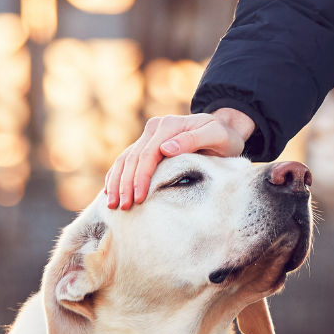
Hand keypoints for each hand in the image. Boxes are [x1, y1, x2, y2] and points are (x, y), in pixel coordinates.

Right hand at [105, 107, 255, 208]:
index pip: (148, 155)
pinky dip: (117, 175)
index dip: (141, 178)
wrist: (223, 128)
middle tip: (122, 207)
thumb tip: (166, 148)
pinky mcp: (147, 144)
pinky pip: (127, 159)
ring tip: (112, 204)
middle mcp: (155, 128)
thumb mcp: (215, 136)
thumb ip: (192, 140)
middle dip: (125, 184)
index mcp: (168, 126)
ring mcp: (149, 135)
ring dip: (116, 182)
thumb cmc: (223, 137)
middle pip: (133, 158)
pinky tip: (110, 191)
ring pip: (125, 159)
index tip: (139, 198)